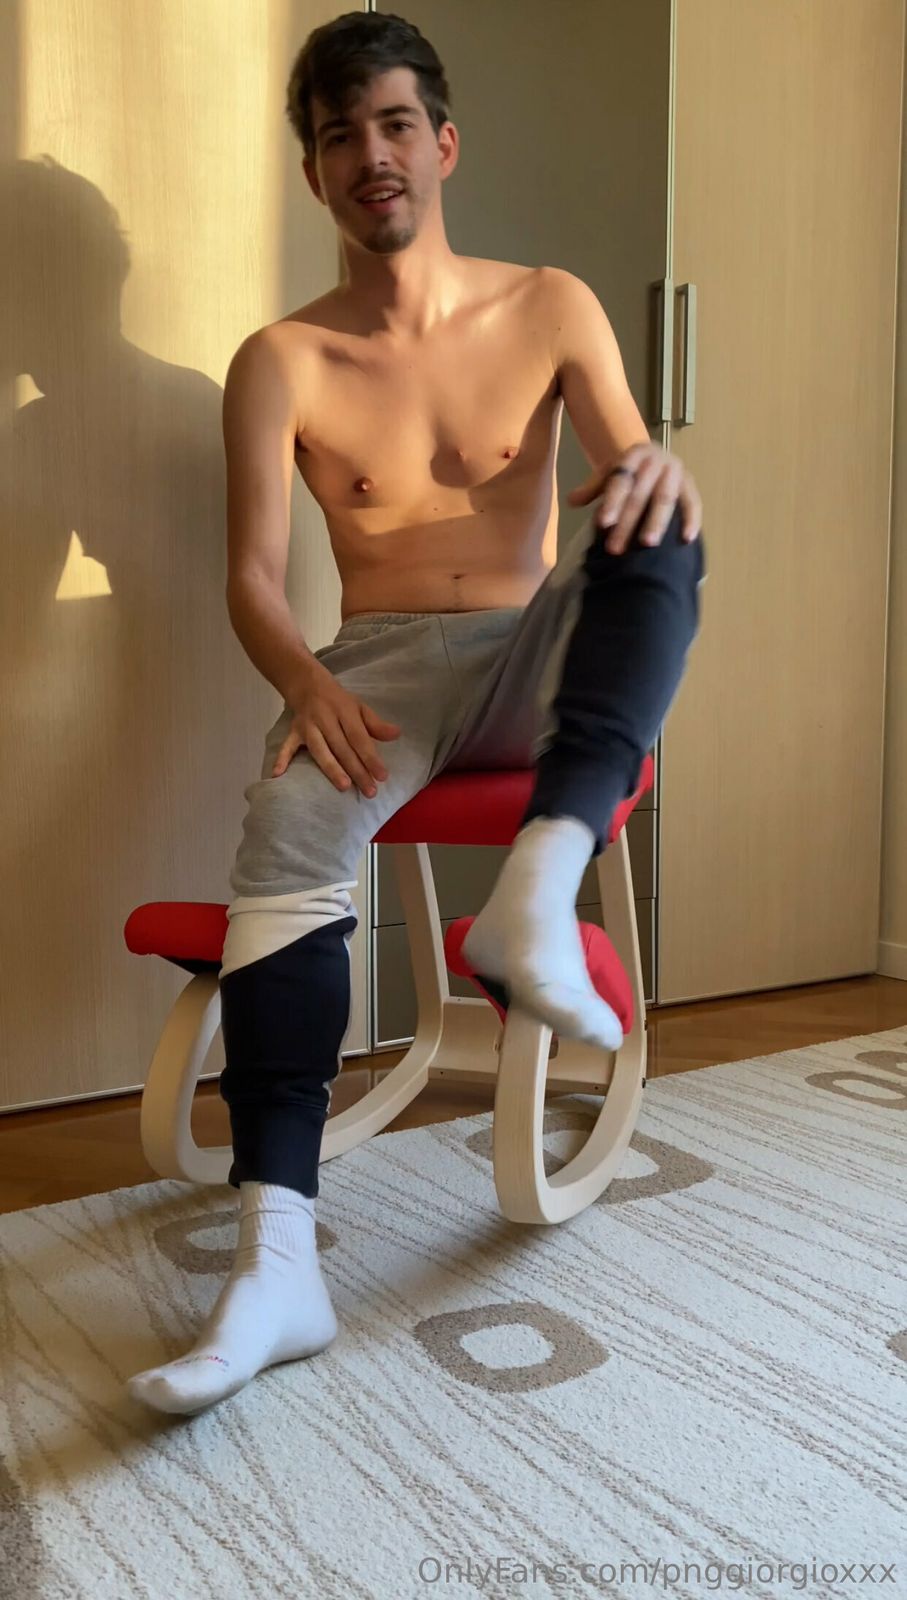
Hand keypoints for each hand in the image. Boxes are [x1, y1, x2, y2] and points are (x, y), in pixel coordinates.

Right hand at [271, 660, 400, 794]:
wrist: (307, 684)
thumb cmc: (339, 701)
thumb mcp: (360, 707)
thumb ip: (376, 724)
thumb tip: (396, 735)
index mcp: (344, 711)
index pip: (359, 738)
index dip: (371, 757)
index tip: (382, 776)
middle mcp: (325, 719)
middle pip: (342, 748)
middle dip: (357, 770)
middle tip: (369, 791)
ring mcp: (308, 726)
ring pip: (320, 750)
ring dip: (331, 769)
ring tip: (344, 787)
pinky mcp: (293, 731)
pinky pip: (287, 746)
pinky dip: (282, 759)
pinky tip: (277, 775)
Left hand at [567, 441, 701, 555]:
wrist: (654, 457)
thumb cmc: (628, 472)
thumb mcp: (608, 474)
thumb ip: (591, 488)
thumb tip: (572, 501)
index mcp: (634, 454)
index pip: (621, 480)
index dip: (612, 501)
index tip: (602, 524)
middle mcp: (657, 460)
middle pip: (641, 492)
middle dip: (628, 521)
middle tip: (615, 548)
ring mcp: (676, 471)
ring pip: (666, 498)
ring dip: (657, 522)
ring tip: (647, 544)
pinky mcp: (691, 485)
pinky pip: (694, 502)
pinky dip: (692, 520)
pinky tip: (686, 539)